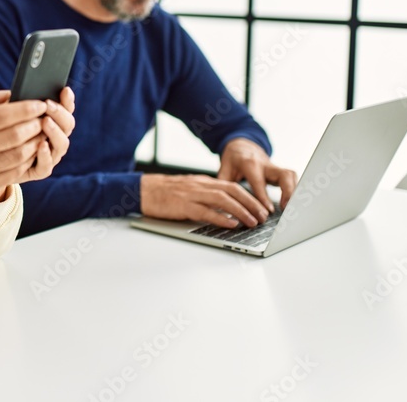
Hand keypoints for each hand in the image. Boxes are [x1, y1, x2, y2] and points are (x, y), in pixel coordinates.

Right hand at [0, 86, 75, 209]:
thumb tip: (9, 93)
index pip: (1, 116)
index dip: (25, 109)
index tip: (40, 104)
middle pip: (14, 135)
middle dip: (35, 124)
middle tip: (46, 117)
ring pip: (19, 154)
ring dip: (36, 141)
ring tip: (44, 132)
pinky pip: (18, 170)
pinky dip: (31, 158)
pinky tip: (36, 149)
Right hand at [140, 173, 270, 228]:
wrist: (142, 190)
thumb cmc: (164, 193)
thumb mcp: (189, 190)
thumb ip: (206, 197)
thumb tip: (226, 209)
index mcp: (204, 182)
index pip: (233, 187)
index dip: (250, 197)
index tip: (262, 208)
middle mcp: (201, 186)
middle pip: (233, 191)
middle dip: (251, 203)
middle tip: (264, 216)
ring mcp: (192, 194)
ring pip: (223, 200)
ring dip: (241, 211)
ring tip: (252, 222)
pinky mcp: (183, 205)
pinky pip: (205, 211)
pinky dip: (220, 217)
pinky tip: (231, 224)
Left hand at [217, 138, 297, 211]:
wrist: (242, 145)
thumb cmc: (232, 158)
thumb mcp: (224, 168)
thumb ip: (224, 183)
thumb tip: (223, 202)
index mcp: (249, 163)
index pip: (259, 181)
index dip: (264, 196)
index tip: (269, 210)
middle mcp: (265, 164)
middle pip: (283, 175)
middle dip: (288, 191)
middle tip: (287, 208)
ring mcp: (274, 167)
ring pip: (290, 175)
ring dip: (294, 191)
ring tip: (292, 208)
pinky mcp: (279, 171)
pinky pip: (291, 178)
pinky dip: (294, 189)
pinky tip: (293, 202)